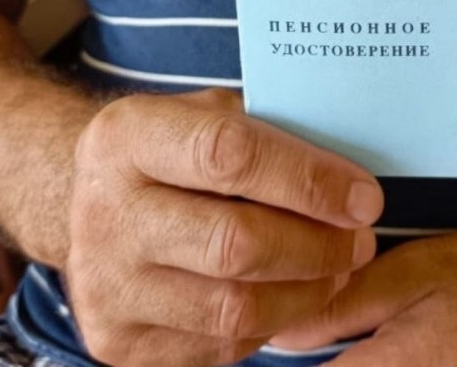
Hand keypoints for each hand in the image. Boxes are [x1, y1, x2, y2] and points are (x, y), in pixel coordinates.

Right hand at [66, 89, 384, 366]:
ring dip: (307, 292)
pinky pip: (220, 346)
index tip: (365, 197)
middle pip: (235, 245)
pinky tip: (289, 294)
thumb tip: (350, 176)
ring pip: (234, 308)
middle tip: (361, 240)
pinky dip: (270, 323)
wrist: (92, 203)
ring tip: (337, 269)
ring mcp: (106, 286)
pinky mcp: (118, 341)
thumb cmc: (173, 151)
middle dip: (317, 246)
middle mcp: (105, 214)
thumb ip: (269, 131)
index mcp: (126, 138)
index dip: (308, 180)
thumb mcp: (207, 112)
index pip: (229, 156)